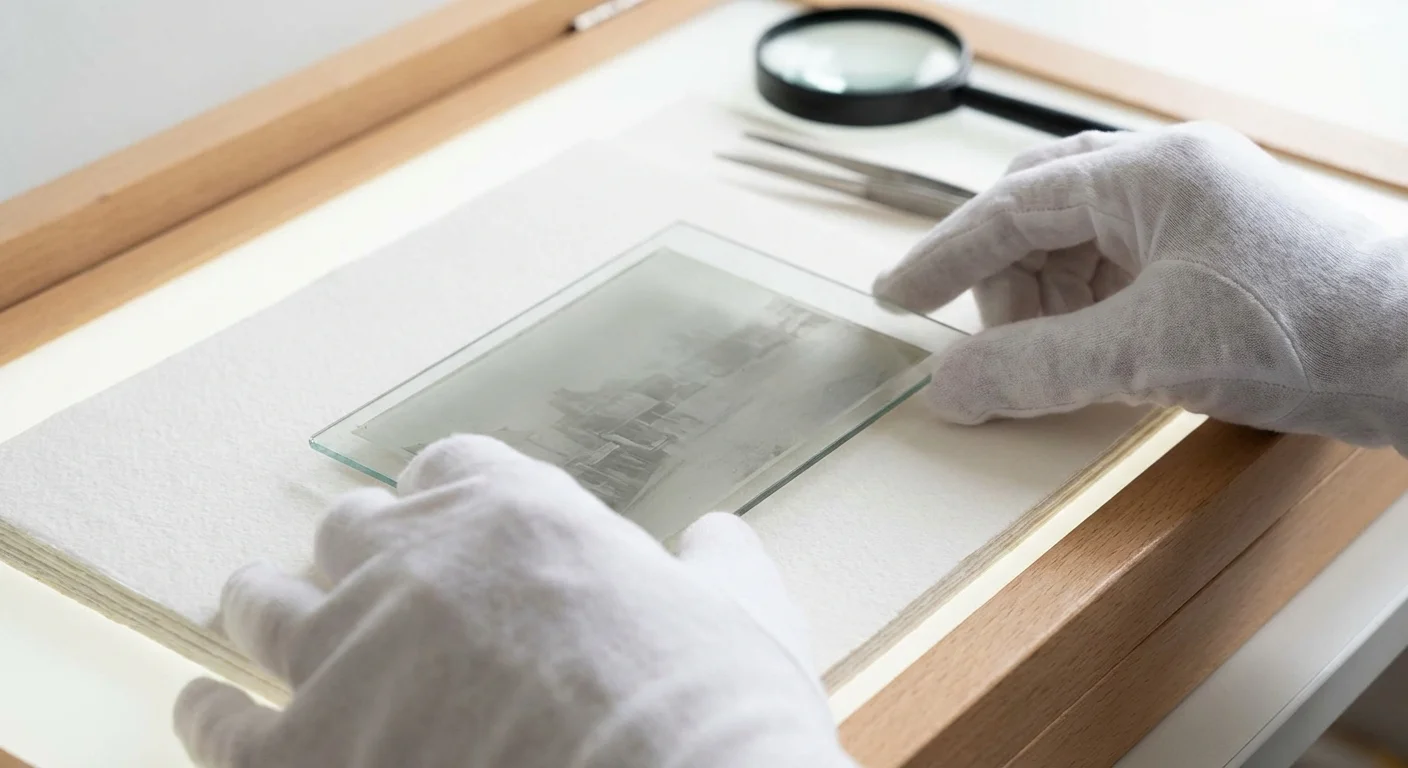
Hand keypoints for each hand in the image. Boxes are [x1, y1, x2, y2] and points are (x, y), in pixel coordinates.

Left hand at [173, 436, 853, 767]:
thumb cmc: (712, 705)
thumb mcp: (745, 611)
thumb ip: (719, 563)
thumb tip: (717, 536)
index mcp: (519, 515)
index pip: (451, 470)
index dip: (444, 498)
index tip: (440, 522)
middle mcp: (418, 562)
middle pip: (351, 529)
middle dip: (356, 552)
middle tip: (358, 577)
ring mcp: (351, 652)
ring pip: (266, 602)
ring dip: (262, 606)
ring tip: (250, 609)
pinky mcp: (305, 750)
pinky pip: (222, 722)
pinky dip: (209, 714)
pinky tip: (201, 709)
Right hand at [875, 122, 1407, 451]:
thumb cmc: (1308, 332)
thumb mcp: (1147, 353)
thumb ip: (1033, 367)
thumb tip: (945, 388)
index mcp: (1148, 172)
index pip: (1011, 206)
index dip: (943, 257)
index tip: (896, 298)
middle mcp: (1167, 176)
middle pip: (1038, 215)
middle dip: (1002, 286)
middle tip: (990, 354)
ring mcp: (1194, 211)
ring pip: (1076, 245)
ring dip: (1045, 306)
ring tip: (1054, 366)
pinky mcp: (1213, 252)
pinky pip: (1117, 271)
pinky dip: (1087, 315)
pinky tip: (1095, 360)